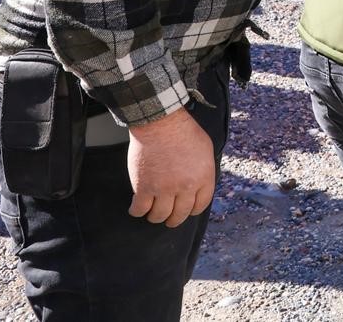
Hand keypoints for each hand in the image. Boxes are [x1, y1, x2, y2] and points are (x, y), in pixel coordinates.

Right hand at [126, 107, 215, 227]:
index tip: (187, 210)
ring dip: (155, 217)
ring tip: (152, 213)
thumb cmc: (183, 131)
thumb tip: (200, 185)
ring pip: (159, 215)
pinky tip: (137, 208)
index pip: (201, 205)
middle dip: (175, 219)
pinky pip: (140, 209)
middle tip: (169, 219)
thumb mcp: (206, 150)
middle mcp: (186, 187)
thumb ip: (204, 171)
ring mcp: (164, 189)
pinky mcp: (144, 188)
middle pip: (180, 214)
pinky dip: (137, 211)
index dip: (192, 210)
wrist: (161, 123)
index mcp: (204, 178)